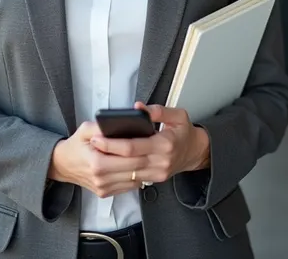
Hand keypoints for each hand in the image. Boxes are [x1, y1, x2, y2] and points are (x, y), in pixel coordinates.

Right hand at [48, 121, 149, 197]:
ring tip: (151, 154)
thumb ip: (101, 126)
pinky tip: (139, 165)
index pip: (129, 155)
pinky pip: (129, 186)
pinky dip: (137, 175)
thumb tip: (119, 123)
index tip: (151, 136)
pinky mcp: (106, 193)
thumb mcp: (86, 129)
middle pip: (136, 168)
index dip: (143, 146)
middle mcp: (102, 179)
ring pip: (136, 179)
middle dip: (149, 156)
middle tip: (156, 144)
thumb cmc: (76, 145)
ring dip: (146, 168)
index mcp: (98, 162)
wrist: (63, 165)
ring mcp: (104, 188)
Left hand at [90, 103, 210, 185]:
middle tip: (91, 146)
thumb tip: (138, 107)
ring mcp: (157, 174)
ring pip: (128, 174)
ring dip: (110, 167)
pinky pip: (133, 180)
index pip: (133, 147)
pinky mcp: (154, 180)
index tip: (97, 138)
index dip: (113, 144)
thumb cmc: (185, 133)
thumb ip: (158, 110)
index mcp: (165, 144)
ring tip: (94, 155)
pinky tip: (108, 166)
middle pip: (127, 162)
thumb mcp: (177, 115)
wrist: (196, 153)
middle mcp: (160, 162)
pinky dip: (119, 174)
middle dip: (106, 155)